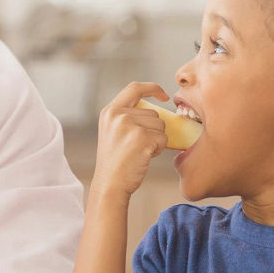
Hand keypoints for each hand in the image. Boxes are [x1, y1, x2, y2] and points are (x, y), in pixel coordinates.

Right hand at [90, 82, 170, 198]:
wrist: (110, 184)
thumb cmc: (115, 163)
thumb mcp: (113, 132)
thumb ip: (128, 117)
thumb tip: (156, 112)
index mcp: (109, 111)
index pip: (134, 88)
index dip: (152, 88)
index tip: (164, 96)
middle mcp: (117, 114)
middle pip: (153, 113)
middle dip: (154, 129)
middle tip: (139, 146)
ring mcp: (129, 125)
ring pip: (161, 125)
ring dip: (157, 140)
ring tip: (140, 152)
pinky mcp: (141, 137)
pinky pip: (163, 138)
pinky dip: (158, 149)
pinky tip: (144, 157)